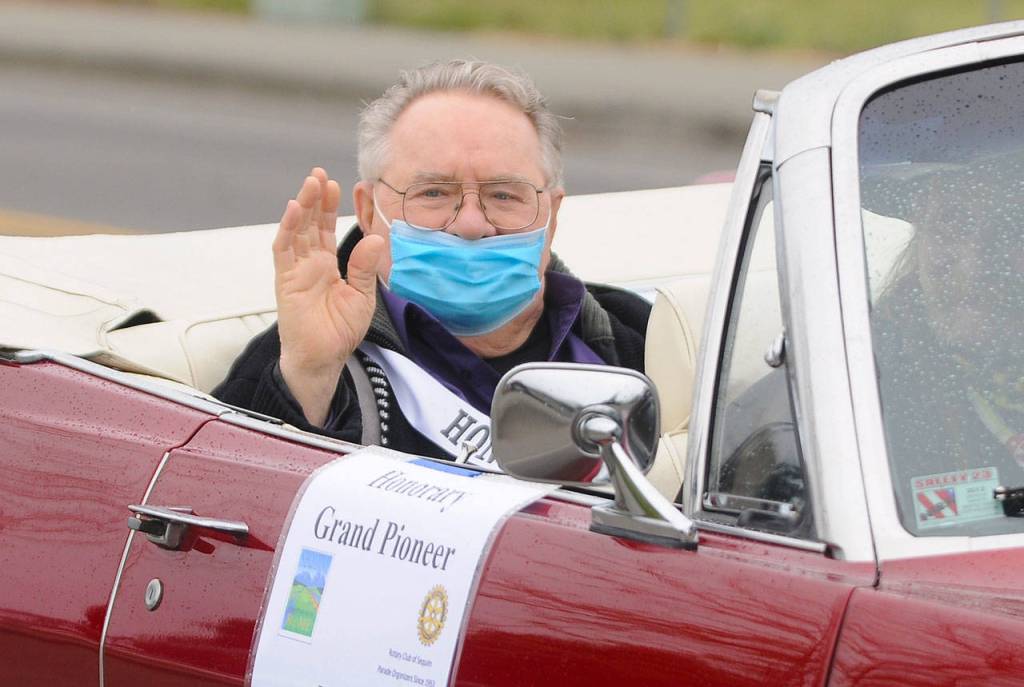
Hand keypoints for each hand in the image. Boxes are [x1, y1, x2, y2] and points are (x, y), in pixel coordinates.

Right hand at [273, 168, 384, 425]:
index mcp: (327, 266)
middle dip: (314, 199)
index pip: (325, 230)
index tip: (337, 185)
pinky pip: (283, 251)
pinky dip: (286, 229)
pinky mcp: (285, 281)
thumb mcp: (361, 296)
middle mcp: (309, 264)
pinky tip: (293, 210)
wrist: (323, 359)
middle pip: (308, 224)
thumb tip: (377, 237)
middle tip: (320, 174)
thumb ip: (364, 267)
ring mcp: (295, 270)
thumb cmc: (340, 331)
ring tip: (310, 183)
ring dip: (301, 207)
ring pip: (296, 231)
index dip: (329, 208)